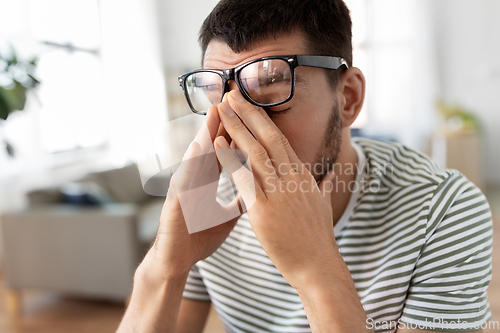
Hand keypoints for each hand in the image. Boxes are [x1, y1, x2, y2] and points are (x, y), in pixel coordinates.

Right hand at [139, 102, 240, 282]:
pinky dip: (191, 163)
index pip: (227, 151)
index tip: (252, 112)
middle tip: (235, 97)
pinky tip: (197, 149)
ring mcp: (185, 189)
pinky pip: (183, 179)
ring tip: (216, 112)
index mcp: (211, 182)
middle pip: (213, 146)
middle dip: (224, 122)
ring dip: (206, 134)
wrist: (177, 261)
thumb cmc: (199, 236)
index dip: (239, 132)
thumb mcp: (228, 215)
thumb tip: (260, 186)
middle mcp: (197, 180)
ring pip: (197, 157)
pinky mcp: (174, 202)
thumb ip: (242, 198)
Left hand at [214, 90, 338, 289]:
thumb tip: (336, 172)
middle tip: (232, 93)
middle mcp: (293, 178)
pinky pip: (245, 177)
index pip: (280, 140)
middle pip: (269, 137)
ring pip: (255, 151)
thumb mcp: (325, 205)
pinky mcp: (265, 209)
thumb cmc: (318, 237)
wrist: (318, 266)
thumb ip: (327, 184)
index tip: (248, 103)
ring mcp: (280, 192)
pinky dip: (230, 157)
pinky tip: (218, 143)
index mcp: (303, 175)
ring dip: (237, 127)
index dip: (262, 120)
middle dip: (249, 113)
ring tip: (222, 107)